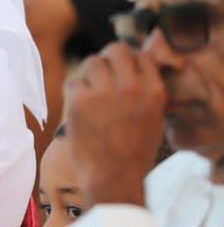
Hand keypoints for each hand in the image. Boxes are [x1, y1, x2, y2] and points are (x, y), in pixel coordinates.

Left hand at [64, 43, 166, 207]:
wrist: (114, 177)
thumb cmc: (134, 151)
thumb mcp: (153, 117)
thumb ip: (144, 89)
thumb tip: (132, 64)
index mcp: (153, 90)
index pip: (140, 55)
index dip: (128, 62)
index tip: (121, 74)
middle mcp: (131, 86)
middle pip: (115, 49)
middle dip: (107, 60)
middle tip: (102, 78)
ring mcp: (104, 91)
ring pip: (91, 62)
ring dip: (89, 75)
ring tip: (91, 96)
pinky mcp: (79, 99)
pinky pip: (73, 81)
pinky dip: (74, 92)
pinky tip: (80, 109)